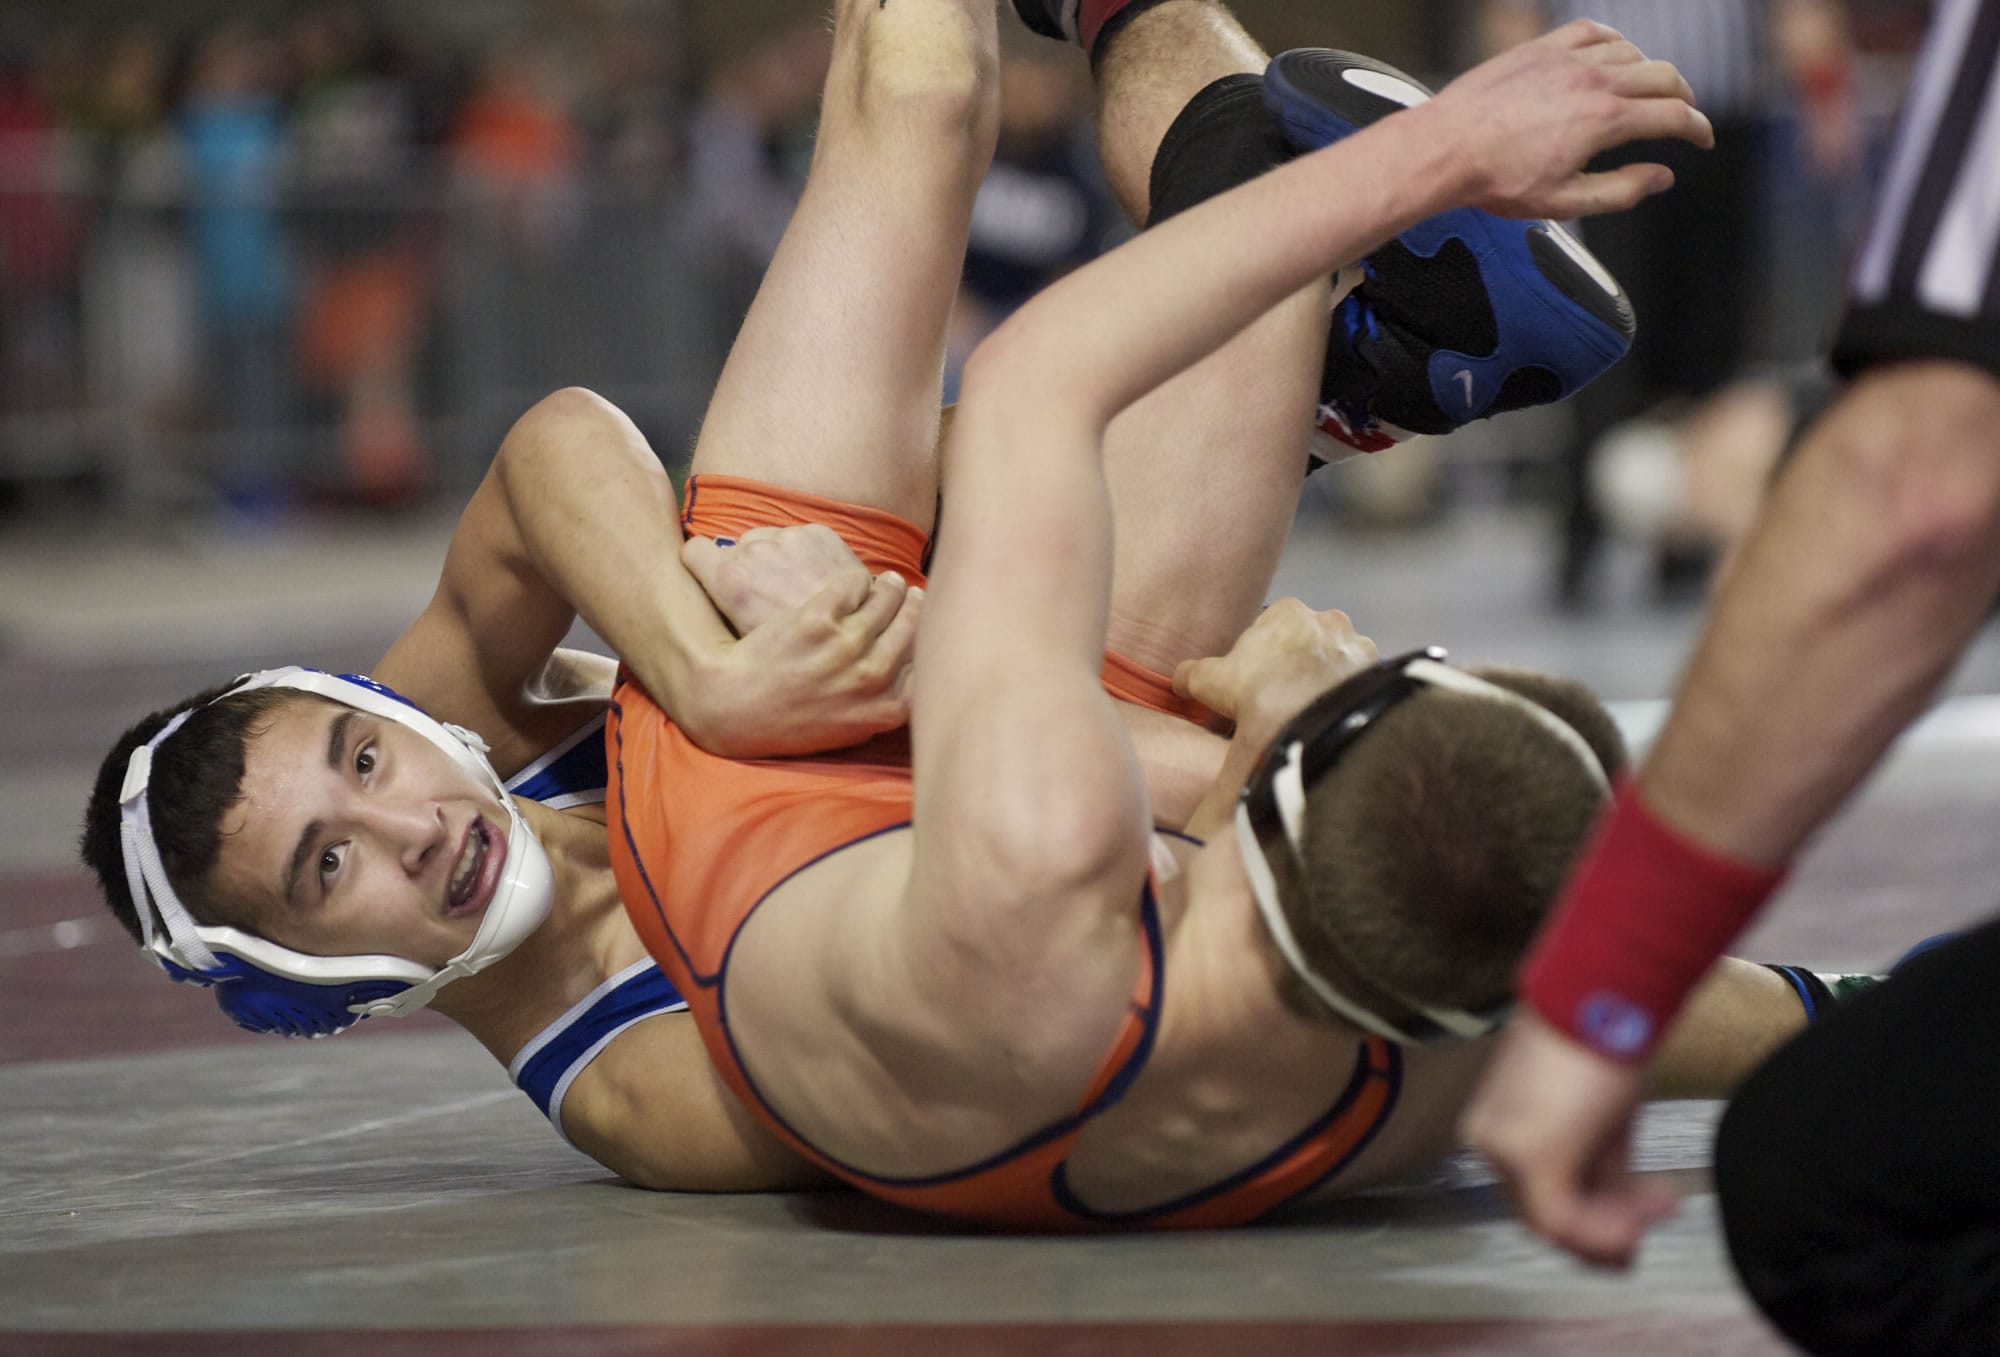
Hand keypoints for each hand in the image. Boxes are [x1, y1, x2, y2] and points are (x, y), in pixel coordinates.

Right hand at [683, 524, 873, 635]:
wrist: (859, 645)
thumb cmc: (798, 657)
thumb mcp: (750, 645)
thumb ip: (727, 611)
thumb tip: (710, 602)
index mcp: (731, 579)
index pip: (694, 552)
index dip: (700, 565)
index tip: (711, 579)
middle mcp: (756, 550)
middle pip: (737, 546)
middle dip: (751, 568)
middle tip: (770, 599)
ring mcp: (790, 538)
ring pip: (772, 539)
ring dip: (781, 559)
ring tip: (799, 591)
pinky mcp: (821, 533)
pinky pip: (803, 536)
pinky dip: (810, 553)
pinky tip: (820, 582)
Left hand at [686, 559, 922, 758]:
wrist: (736, 708)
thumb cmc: (791, 724)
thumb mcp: (852, 729)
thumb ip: (888, 707)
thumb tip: (920, 688)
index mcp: (887, 706)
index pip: (931, 663)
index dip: (932, 639)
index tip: (933, 628)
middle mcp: (873, 676)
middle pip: (913, 624)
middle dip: (916, 605)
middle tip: (914, 594)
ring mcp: (846, 646)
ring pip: (886, 599)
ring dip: (890, 587)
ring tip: (890, 582)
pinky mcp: (817, 618)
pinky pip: (851, 585)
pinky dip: (855, 581)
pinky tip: (854, 580)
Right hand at [1172, 599, 1377, 729]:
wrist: (1313, 723)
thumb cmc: (1259, 694)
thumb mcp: (1209, 682)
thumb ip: (1190, 675)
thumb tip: (1178, 679)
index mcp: (1287, 611)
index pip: (1270, 627)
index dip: (1259, 656)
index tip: (1254, 681)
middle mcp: (1327, 618)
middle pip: (1306, 641)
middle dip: (1296, 664)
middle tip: (1283, 697)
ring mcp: (1356, 644)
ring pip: (1336, 659)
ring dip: (1325, 677)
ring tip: (1312, 709)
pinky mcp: (1377, 672)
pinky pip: (1360, 680)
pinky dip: (1349, 694)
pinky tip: (1334, 714)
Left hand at [1426, 19, 1714, 219]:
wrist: (1445, 149)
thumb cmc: (1496, 180)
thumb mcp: (1566, 202)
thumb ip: (1622, 191)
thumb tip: (1661, 178)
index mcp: (1605, 120)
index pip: (1674, 116)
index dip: (1698, 129)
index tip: (1702, 139)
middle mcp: (1593, 81)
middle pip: (1663, 76)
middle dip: (1683, 98)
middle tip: (1682, 115)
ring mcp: (1566, 59)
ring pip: (1632, 52)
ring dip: (1649, 72)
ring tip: (1646, 92)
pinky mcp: (1540, 48)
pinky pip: (1592, 31)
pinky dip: (1613, 43)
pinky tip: (1613, 55)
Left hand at [1459, 1012, 1679, 1267]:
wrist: (1603, 997)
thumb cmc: (1604, 1041)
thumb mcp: (1601, 1118)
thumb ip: (1598, 1166)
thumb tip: (1619, 1209)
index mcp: (1496, 1126)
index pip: (1538, 1193)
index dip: (1596, 1215)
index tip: (1646, 1206)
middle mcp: (1488, 1141)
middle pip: (1544, 1214)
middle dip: (1607, 1227)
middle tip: (1657, 1214)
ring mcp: (1504, 1151)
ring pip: (1554, 1224)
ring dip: (1614, 1226)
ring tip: (1662, 1201)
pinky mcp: (1530, 1156)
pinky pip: (1563, 1220)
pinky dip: (1606, 1230)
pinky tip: (1644, 1217)